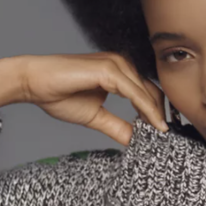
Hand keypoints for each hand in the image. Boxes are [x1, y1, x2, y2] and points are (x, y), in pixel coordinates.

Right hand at [18, 52, 167, 145]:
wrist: (34, 83)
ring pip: (146, 92)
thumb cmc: (58, 95)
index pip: (146, 93)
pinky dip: (146, 110)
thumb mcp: (95, 117)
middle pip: (152, 92)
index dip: (156, 114)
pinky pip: (134, 92)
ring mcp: (114, 64)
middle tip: (171, 138)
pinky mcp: (108, 69)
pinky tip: (154, 125)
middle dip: (162, 115)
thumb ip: (117, 126)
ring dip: (157, 115)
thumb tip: (134, 141)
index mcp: (118, 73)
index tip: (165, 135)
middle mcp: (120, 64)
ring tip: (165, 134)